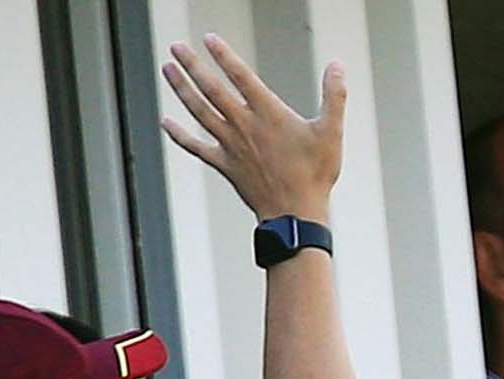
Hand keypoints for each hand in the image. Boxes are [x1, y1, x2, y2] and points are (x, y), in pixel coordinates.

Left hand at [160, 34, 343, 222]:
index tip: (208, 38)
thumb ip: (334, 96)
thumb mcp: (331, 133)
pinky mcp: (225, 166)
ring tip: (167, 69)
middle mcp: (244, 126)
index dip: (223, 55)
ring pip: (199, 111)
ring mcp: (231, 146)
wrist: (296, 215)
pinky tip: (166, 123)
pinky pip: (197, 148)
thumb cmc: (315, 175)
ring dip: (181, 89)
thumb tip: (338, 66)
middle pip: (211, 89)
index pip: (240, 75)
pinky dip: (180, 136)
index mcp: (268, 114)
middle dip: (192, 65)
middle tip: (176, 47)